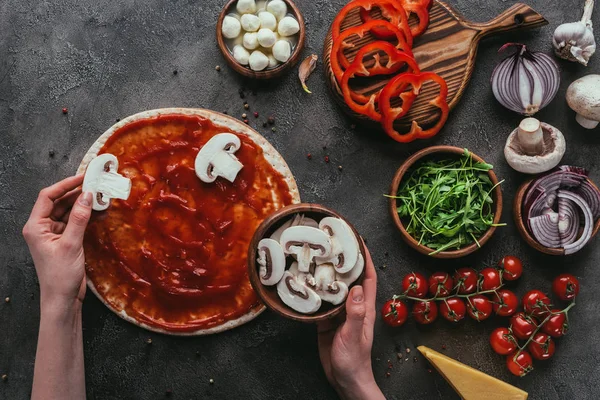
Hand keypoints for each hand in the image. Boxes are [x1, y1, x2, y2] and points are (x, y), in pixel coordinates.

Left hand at [22, 175, 92, 307]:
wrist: (62, 299)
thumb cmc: (60, 276)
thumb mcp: (71, 244)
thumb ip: (79, 218)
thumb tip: (87, 196)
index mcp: (35, 226)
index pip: (48, 197)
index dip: (65, 185)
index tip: (83, 178)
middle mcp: (42, 228)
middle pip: (59, 202)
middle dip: (77, 194)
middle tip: (96, 186)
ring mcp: (53, 234)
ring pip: (69, 212)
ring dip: (84, 206)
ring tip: (101, 199)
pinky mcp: (64, 241)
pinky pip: (75, 223)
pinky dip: (87, 217)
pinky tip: (100, 213)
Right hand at [317, 245, 383, 399]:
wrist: (344, 379)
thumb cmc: (354, 360)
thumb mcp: (354, 336)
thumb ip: (355, 313)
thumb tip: (357, 288)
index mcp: (364, 308)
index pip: (368, 278)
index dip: (365, 259)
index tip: (358, 241)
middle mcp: (353, 307)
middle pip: (350, 279)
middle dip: (344, 261)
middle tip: (333, 245)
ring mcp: (340, 314)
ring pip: (335, 289)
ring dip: (328, 275)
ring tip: (317, 259)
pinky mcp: (326, 321)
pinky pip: (322, 302)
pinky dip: (316, 292)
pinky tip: (306, 284)